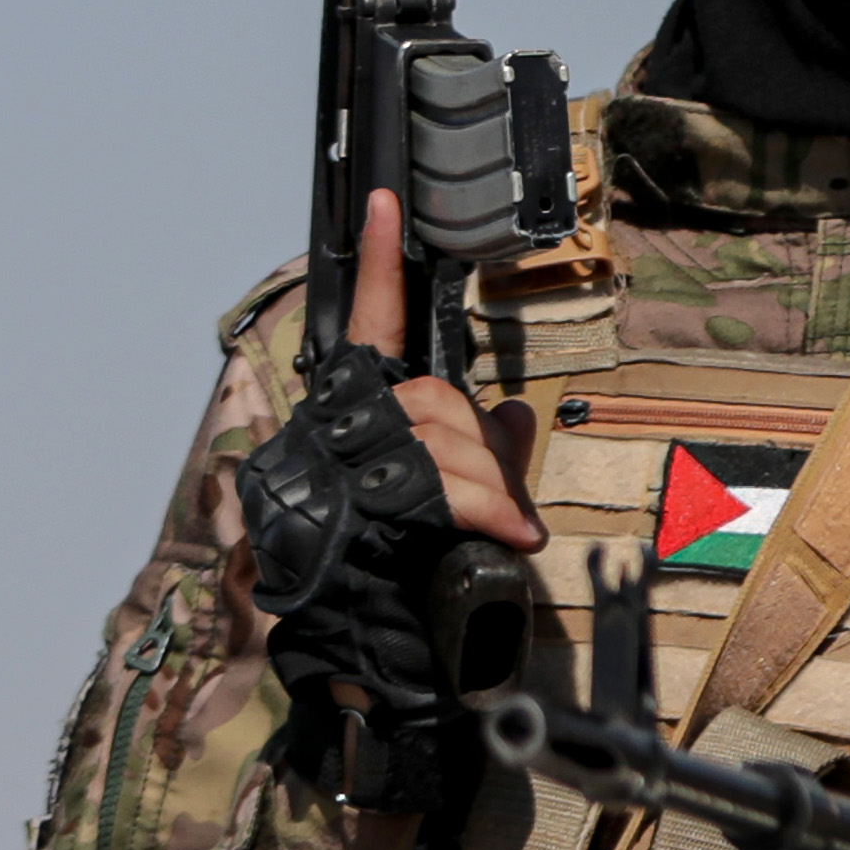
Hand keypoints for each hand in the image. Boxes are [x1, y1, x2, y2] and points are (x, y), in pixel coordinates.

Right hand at [347, 188, 544, 551]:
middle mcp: (333, 434)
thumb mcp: (456, 496)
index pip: (371, 327)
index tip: (385, 204)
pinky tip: (514, 535)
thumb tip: (516, 411)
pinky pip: (448, 486)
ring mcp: (337, 472)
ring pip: (445, 438)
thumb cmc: (405, 570)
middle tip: (507, 503)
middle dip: (489, 450)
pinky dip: (494, 511)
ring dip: (493, 488)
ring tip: (505, 528)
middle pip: (436, 398)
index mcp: (353, 418)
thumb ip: (486, 448)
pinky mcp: (356, 509)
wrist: (365, 645)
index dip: (378, 266)